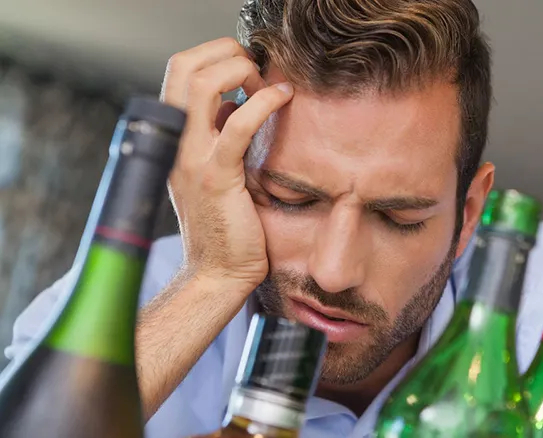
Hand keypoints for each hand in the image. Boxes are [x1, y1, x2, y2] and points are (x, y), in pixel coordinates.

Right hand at [160, 37, 293, 290]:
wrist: (217, 273)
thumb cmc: (224, 222)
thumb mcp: (214, 168)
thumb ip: (216, 134)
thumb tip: (231, 102)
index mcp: (173, 137)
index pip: (178, 71)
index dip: (213, 57)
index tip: (247, 72)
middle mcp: (175, 142)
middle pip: (181, 66)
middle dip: (223, 51)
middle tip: (256, 69)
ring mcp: (191, 158)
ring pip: (200, 84)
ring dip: (240, 69)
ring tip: (269, 84)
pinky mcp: (217, 177)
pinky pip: (237, 125)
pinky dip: (264, 103)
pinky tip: (284, 100)